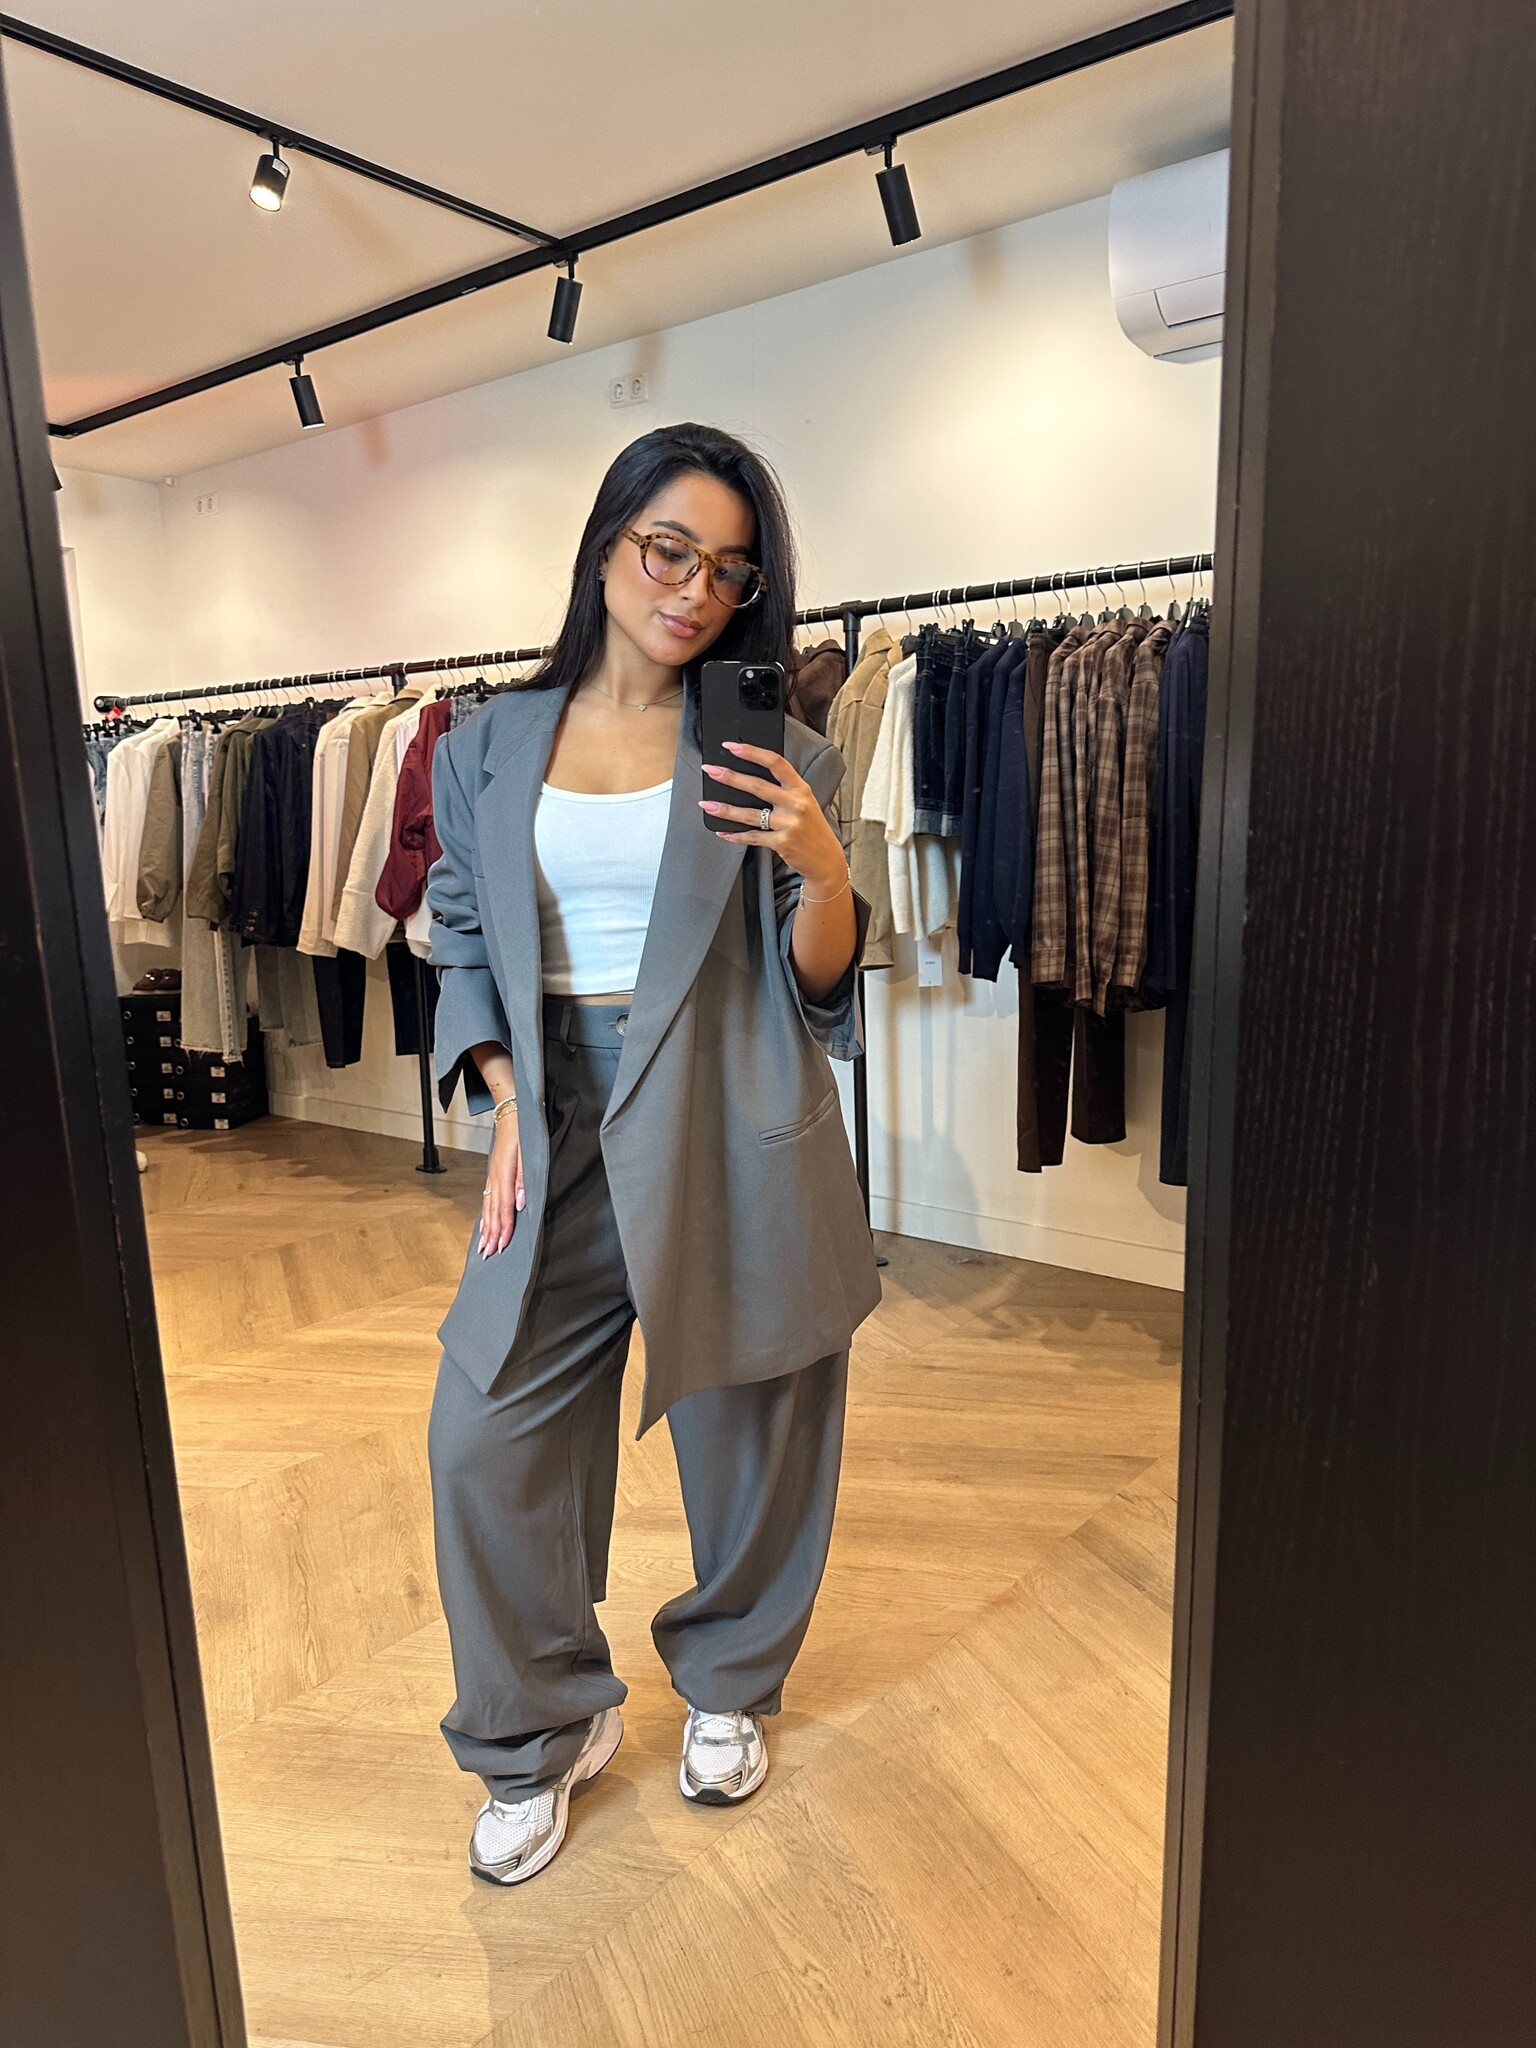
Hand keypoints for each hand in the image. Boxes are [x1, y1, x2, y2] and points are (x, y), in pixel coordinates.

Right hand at [479, 1112, 524, 1256]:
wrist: (510, 1114)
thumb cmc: (523, 1132)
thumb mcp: (529, 1153)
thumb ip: (525, 1179)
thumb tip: (521, 1203)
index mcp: (504, 1175)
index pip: (505, 1208)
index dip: (504, 1229)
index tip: (503, 1246)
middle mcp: (495, 1179)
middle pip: (493, 1212)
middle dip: (491, 1235)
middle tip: (488, 1255)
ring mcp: (492, 1177)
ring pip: (487, 1208)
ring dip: (486, 1229)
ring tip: (483, 1246)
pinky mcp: (493, 1175)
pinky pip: (486, 1200)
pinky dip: (484, 1215)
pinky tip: (484, 1224)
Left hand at [699, 741, 844, 891]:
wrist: (826, 858)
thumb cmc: (811, 828)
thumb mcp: (804, 802)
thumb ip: (783, 790)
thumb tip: (748, 779)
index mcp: (800, 788)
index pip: (775, 763)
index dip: (752, 752)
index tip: (732, 747)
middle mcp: (796, 804)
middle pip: (758, 786)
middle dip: (730, 777)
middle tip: (711, 770)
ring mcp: (789, 824)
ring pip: (750, 814)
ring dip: (725, 809)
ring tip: (707, 805)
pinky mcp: (782, 843)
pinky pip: (753, 836)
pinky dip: (736, 835)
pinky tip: (723, 831)